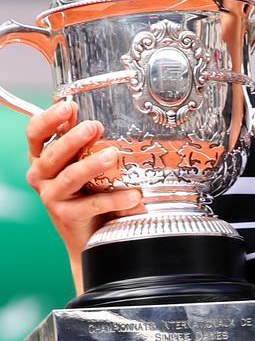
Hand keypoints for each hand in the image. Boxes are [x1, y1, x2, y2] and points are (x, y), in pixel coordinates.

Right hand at [25, 101, 141, 287]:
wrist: (87, 234)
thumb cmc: (85, 190)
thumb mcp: (80, 161)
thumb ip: (82, 140)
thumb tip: (93, 113)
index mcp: (42, 157)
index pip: (35, 133)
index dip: (48, 119)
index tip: (68, 106)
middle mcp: (41, 176)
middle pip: (52, 154)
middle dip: (73, 139)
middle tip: (94, 126)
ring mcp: (52, 197)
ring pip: (70, 178)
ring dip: (91, 165)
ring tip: (112, 155)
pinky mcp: (67, 216)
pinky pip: (91, 205)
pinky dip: (113, 199)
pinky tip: (133, 195)